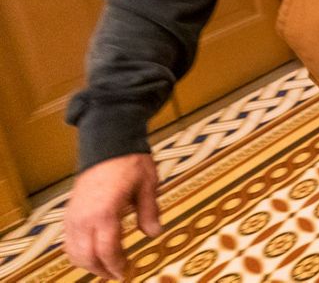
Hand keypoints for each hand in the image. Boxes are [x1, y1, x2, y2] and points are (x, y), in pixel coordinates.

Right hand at [64, 153, 161, 279]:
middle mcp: (84, 217)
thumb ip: (150, 211)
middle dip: (102, 269)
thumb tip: (155, 233)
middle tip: (117, 274)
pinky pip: (68, 240)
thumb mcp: (148, 184)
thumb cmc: (129, 160)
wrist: (107, 142)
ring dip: (88, 263)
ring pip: (73, 252)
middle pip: (87, 257)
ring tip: (106, 267)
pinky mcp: (69, 212)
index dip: (116, 265)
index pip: (106, 251)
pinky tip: (93, 252)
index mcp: (105, 212)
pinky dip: (78, 252)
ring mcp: (74, 215)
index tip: (126, 272)